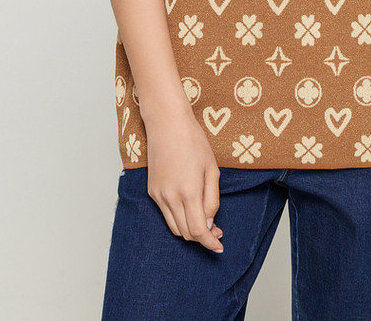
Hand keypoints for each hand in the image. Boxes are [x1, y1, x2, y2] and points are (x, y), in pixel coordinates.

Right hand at [143, 104, 224, 252]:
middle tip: (216, 230)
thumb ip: (211, 199)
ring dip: (189, 231)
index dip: (209, 242)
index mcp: (188, 192)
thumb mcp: (212, 170)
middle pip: (186, 233)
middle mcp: (170, 198)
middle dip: (202, 237)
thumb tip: (209, 223)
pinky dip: (178, 219)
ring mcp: (158, 196)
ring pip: (174, 227)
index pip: (198, 231)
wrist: (167, 124)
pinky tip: (189, 208)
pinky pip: (165, 215)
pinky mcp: (151, 191)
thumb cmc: (193, 141)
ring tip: (204, 221)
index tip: (219, 246)